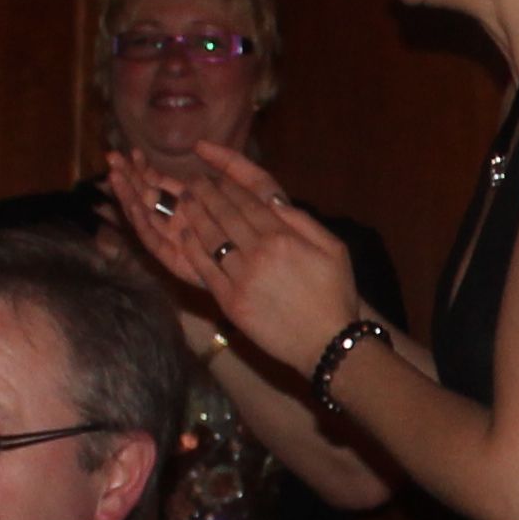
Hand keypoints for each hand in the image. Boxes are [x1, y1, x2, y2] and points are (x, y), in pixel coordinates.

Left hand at [108, 146, 364, 362]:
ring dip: (194, 216)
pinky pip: (205, 269)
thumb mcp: (334, 249)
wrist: (327, 342)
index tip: (214, 177)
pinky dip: (193, 249)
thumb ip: (304, 221)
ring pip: (210, 238)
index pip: (247, 203)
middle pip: (224, 215)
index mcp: (283, 237)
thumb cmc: (334, 295)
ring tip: (184, 202)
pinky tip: (185, 236)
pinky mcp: (230, 301)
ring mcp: (242, 278)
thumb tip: (274, 201)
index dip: (227, 186)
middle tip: (192, 182)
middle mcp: (259, 253)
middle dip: (205, 194)